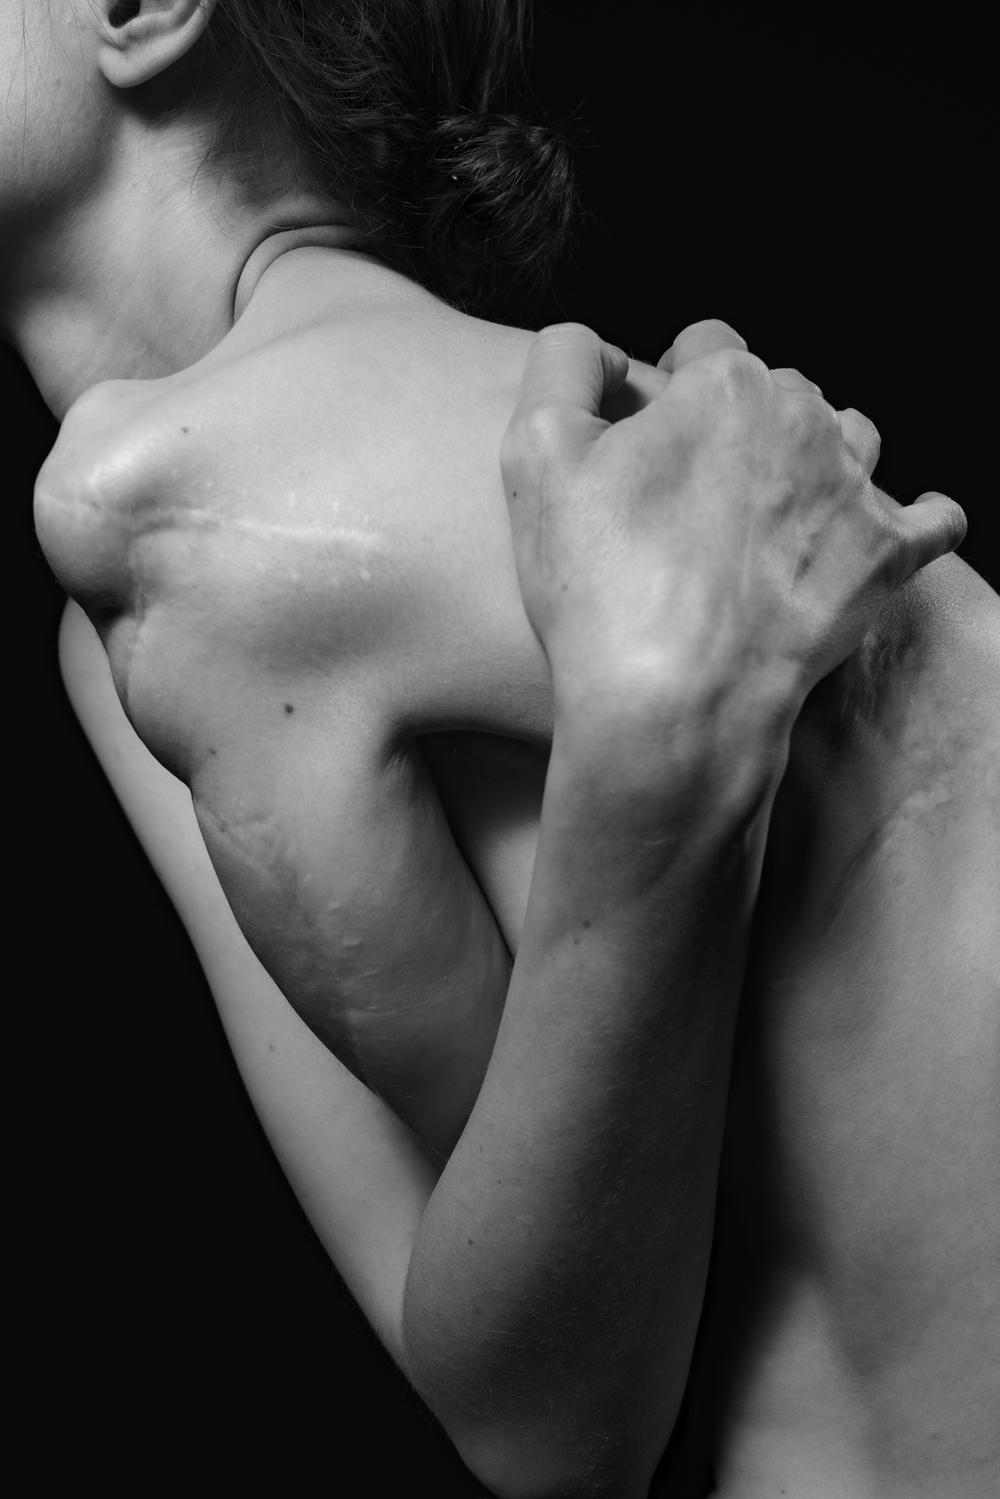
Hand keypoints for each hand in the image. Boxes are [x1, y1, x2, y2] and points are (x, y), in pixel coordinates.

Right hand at [500, 319, 965, 740]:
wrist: (674, 702)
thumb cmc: (600, 586)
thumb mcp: (536, 452)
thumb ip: (565, 364)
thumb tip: (607, 352)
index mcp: (724, 384)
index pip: (705, 346)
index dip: (673, 387)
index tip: (655, 439)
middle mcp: (805, 420)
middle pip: (777, 392)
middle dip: (742, 426)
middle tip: (698, 495)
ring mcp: (854, 490)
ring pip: (847, 439)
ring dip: (815, 460)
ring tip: (770, 515)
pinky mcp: (885, 559)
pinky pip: (930, 519)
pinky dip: (913, 519)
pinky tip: (878, 531)